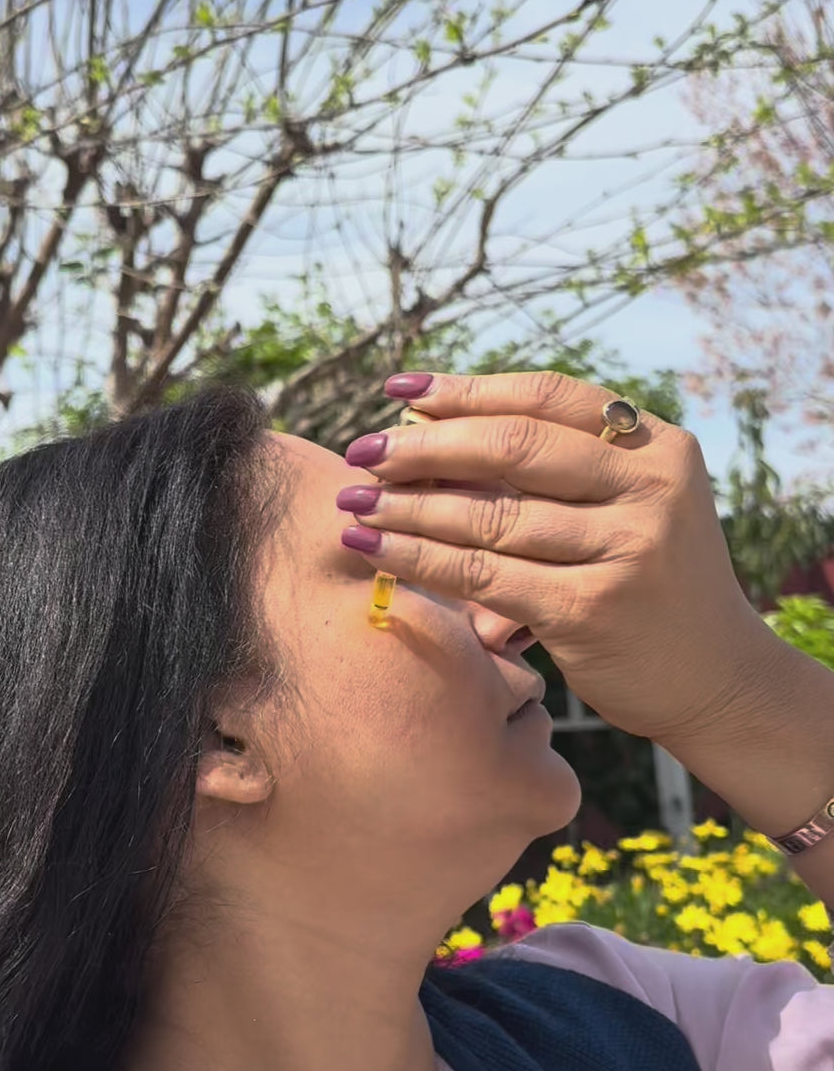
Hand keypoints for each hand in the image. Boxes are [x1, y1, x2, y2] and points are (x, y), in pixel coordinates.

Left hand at [338, 370, 772, 748]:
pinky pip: (485, 575)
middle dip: (425, 446)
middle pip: (514, 447)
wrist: (716, 679)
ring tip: (353, 503)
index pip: (548, 398)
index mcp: (658, 447)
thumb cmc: (650, 587)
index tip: (401, 392)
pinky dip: (419, 559)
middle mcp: (651, 488)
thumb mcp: (628, 511)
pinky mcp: (593, 608)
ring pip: (491, 515)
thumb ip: (559, 474)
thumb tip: (424, 431)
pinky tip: (373, 551)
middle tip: (362, 451)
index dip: (467, 391)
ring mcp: (627, 548)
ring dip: (408, 506)